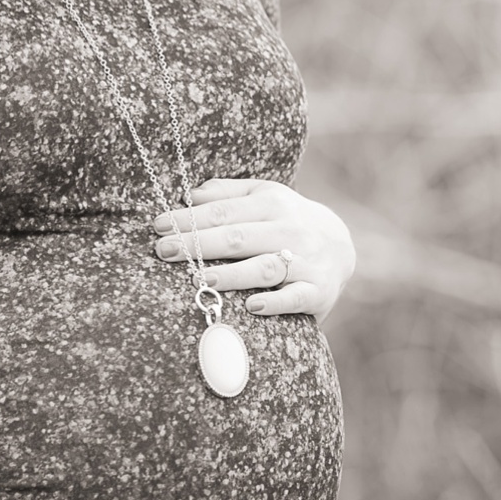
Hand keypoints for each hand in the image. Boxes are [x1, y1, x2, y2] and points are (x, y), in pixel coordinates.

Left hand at [152, 179, 355, 321]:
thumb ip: (228, 193)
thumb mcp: (265, 196)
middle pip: (239, 237)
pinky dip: (275, 302)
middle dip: (199, 244)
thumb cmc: (287, 221)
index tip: (159, 225)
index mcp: (274, 203)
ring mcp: (306, 261)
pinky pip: (295, 298)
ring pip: (265, 267)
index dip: (190, 218)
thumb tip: (191, 194)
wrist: (341, 246)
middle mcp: (290, 230)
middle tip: (164, 251)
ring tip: (199, 280)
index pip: (225, 211)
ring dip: (231, 275)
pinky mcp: (318, 291)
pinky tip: (251, 306)